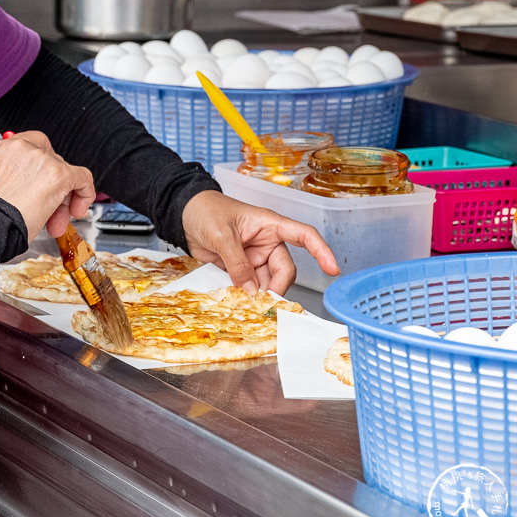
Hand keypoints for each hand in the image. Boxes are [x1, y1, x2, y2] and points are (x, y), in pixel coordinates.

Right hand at [0, 131, 95, 241]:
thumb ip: (16, 178)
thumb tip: (35, 188)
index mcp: (3, 150)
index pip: (33, 149)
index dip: (41, 171)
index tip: (41, 188)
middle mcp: (21, 148)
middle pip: (51, 163)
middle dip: (54, 189)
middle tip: (50, 211)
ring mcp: (41, 159)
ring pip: (65, 173)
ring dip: (64, 198)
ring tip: (56, 221)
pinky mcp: (57, 174)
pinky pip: (82, 177)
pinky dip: (85, 193)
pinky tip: (78, 208)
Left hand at [181, 190, 338, 294]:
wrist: (184, 216)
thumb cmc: (206, 211)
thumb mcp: (222, 235)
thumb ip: (237, 263)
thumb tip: (252, 291)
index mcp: (270, 225)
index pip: (303, 236)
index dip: (320, 251)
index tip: (332, 269)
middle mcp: (267, 242)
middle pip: (284, 270)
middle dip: (277, 287)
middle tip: (264, 303)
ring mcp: (255, 257)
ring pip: (268, 282)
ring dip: (261, 295)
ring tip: (248, 304)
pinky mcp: (241, 268)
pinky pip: (250, 285)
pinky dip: (248, 295)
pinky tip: (241, 302)